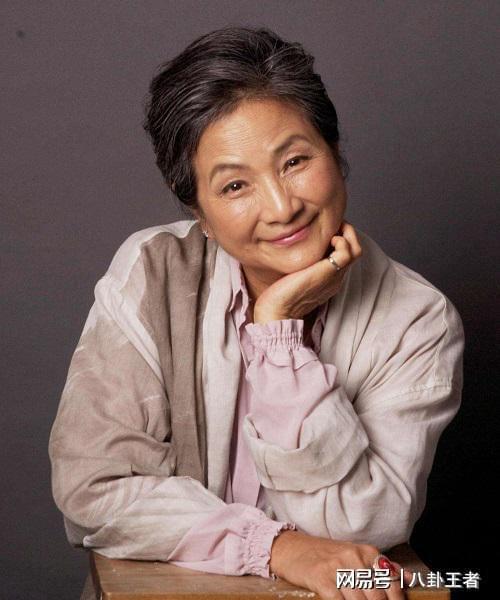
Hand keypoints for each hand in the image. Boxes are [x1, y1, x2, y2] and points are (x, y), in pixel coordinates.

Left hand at [253, 220, 361, 323]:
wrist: (277, 313)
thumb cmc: (278, 296)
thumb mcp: (292, 273)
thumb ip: (299, 262)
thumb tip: (291, 244)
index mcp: (328, 278)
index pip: (344, 253)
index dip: (339, 237)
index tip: (325, 228)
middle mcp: (335, 277)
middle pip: (354, 249)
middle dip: (345, 231)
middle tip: (331, 224)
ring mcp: (334, 276)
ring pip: (356, 249)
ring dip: (346, 234)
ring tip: (331, 230)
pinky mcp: (329, 273)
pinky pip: (348, 252)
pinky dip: (341, 241)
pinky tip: (327, 240)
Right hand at [269, 530, 412, 599]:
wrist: (292, 548)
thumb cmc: (326, 555)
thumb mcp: (355, 555)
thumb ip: (382, 567)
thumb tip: (410, 578)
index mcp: (366, 551)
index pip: (392, 580)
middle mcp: (354, 557)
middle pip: (378, 596)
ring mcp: (337, 567)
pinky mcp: (321, 579)